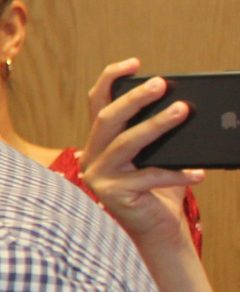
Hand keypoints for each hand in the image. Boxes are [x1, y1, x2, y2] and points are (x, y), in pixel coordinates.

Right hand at [81, 57, 201, 249]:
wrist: (156, 228)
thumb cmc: (159, 189)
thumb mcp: (159, 155)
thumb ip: (161, 133)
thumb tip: (186, 105)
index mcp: (100, 142)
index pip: (97, 103)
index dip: (111, 80)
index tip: (134, 63)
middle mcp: (92, 156)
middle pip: (107, 119)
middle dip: (135, 98)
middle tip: (162, 84)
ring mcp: (99, 176)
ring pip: (126, 142)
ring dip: (156, 125)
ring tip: (183, 111)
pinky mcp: (112, 195)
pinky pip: (148, 177)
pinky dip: (176, 174)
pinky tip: (197, 173)